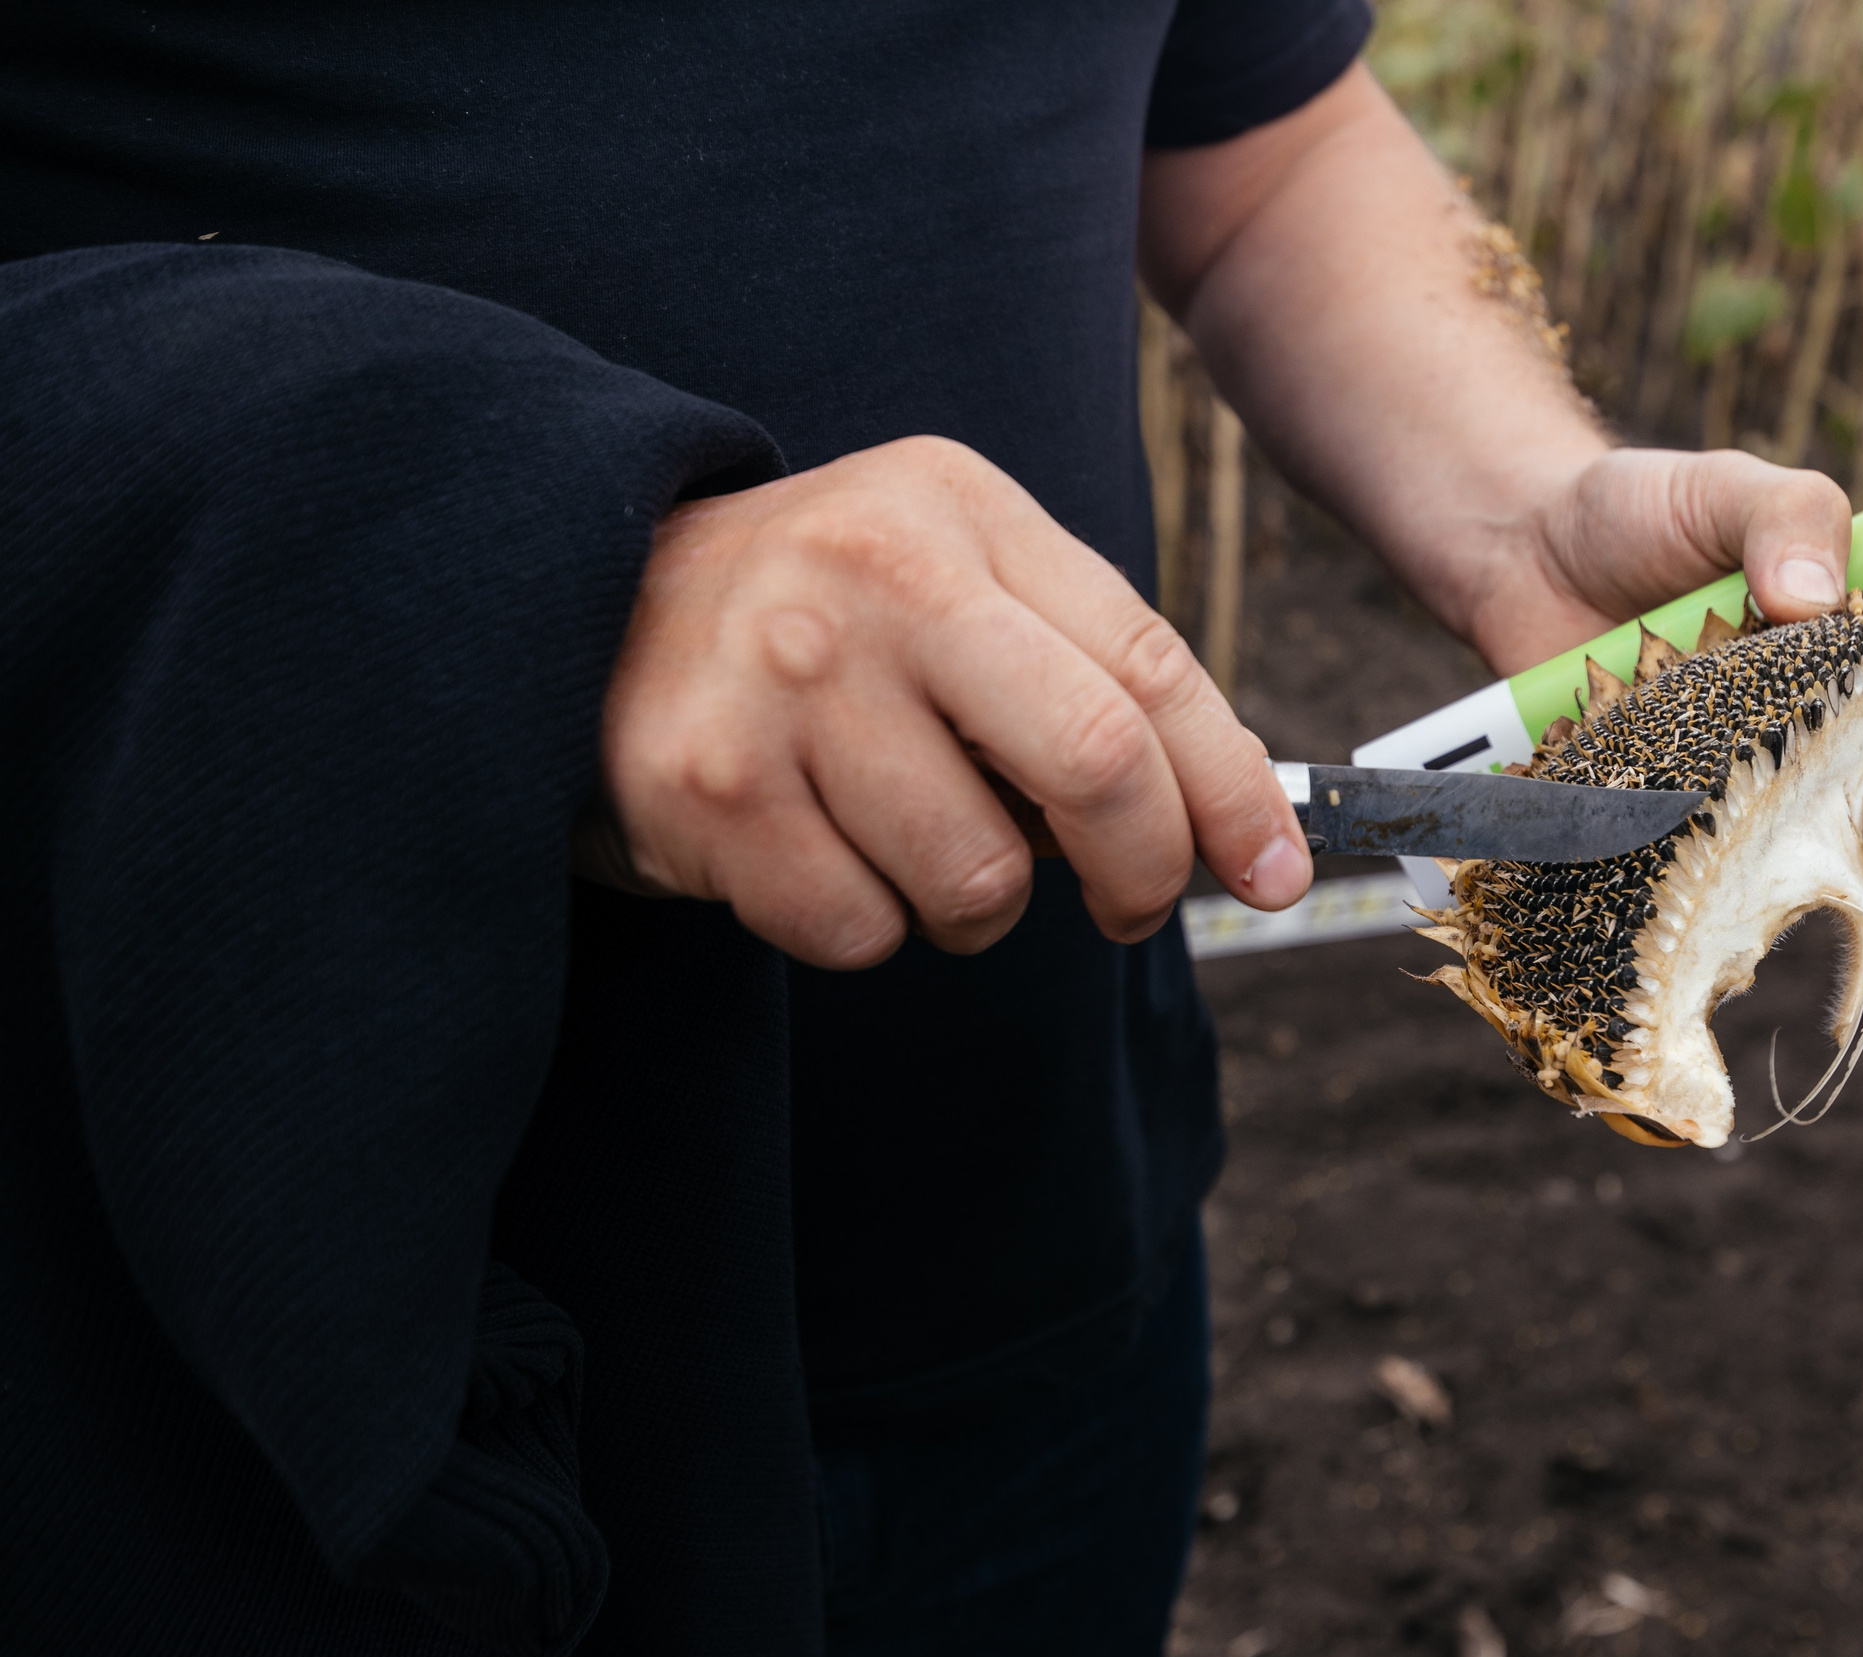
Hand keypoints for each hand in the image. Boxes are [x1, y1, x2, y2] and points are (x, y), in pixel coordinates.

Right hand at [586, 436, 1311, 968]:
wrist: (578, 612)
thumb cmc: (816, 622)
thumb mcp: (953, 581)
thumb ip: (1087, 670)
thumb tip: (1238, 821)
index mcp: (958, 510)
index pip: (1152, 666)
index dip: (1235, 792)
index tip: (1276, 873)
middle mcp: (874, 577)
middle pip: (1096, 767)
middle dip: (1143, 871)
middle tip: (1130, 905)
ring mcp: (782, 684)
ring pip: (977, 879)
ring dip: (978, 908)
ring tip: (920, 846)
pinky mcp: (706, 791)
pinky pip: (863, 932)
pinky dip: (871, 927)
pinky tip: (821, 854)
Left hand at [1482, 447, 1862, 831]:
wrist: (1525, 552)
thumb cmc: (1647, 515)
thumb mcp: (1726, 488)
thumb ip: (1789, 516)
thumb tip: (1818, 598)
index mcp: (1858, 654)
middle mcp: (1810, 729)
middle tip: (1806, 739)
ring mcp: (1735, 781)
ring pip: (1790, 840)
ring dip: (1764, 806)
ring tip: (1712, 747)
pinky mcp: (1661, 813)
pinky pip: (1690, 854)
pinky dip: (1677, 830)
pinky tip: (1646, 785)